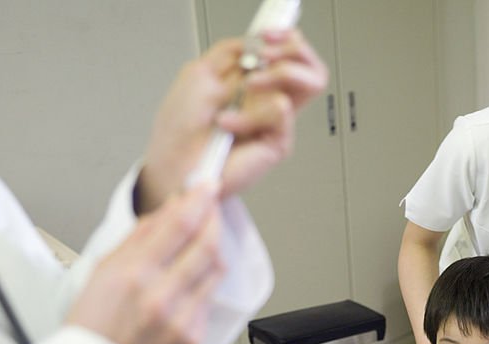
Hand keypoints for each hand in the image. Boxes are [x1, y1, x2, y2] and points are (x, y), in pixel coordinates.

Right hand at [66, 184, 223, 343]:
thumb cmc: (93, 328)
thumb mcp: (102, 272)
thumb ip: (140, 238)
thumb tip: (168, 210)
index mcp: (133, 275)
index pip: (180, 224)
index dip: (199, 199)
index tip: (206, 185)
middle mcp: (162, 296)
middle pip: (208, 244)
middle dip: (213, 219)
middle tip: (211, 205)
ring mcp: (183, 318)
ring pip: (216, 269)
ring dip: (213, 247)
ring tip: (202, 237)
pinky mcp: (195, 335)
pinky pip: (210, 297)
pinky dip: (205, 280)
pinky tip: (192, 275)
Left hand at [138, 30, 328, 211]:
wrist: (175, 163)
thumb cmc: (181, 130)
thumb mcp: (199, 74)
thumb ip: (229, 53)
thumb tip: (256, 43)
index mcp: (255, 83)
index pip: (291, 55)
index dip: (287, 38)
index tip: (268, 34)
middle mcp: (271, 101)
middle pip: (314, 68)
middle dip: (294, 51)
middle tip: (267, 57)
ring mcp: (278, 122)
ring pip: (310, 83)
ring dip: (275, 75)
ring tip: (247, 87)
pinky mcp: (278, 142)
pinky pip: (281, 110)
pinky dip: (248, 112)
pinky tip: (228, 123)